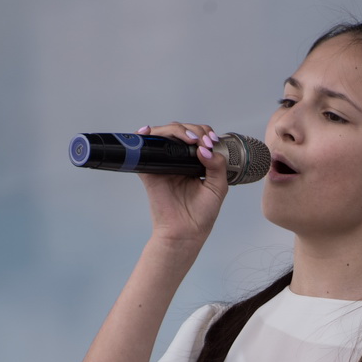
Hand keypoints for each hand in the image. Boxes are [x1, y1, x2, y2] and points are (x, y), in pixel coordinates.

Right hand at [136, 123, 229, 243]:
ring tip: (188, 139)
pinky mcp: (150, 171)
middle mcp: (179, 159)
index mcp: (196, 161)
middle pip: (180, 131)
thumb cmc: (202, 213)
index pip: (197, 136)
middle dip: (193, 130)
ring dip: (175, 130)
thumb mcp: (218, 187)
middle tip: (202, 142)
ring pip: (164, 135)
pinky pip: (142, 150)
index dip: (204, 133)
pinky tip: (148, 132)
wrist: (186, 231)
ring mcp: (164, 164)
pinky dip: (143, 137)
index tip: (212, 142)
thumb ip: (218, 166)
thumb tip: (204, 148)